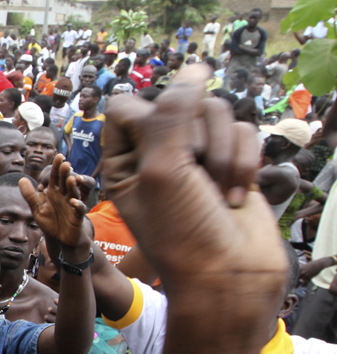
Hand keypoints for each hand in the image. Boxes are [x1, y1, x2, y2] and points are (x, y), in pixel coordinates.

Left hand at [20, 154, 87, 249]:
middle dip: (66, 173)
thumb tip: (21, 179)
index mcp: (55, 192)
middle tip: (66, 164)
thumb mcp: (37, 209)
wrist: (60, 239)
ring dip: (73, 186)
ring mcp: (73, 205)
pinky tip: (73, 201)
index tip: (58, 156)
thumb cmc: (50, 222)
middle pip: (66, 182)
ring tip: (71, 178)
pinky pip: (80, 209)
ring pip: (74, 193)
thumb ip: (30, 195)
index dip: (57, 167)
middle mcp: (65, 196)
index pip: (56, 177)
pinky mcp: (78, 217)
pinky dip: (78, 205)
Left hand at [101, 64, 285, 334]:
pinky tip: (234, 196)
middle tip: (192, 180)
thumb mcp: (163, 168)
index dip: (147, 120)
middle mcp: (156, 156)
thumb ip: (173, 112)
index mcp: (121, 161)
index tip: (160, 155)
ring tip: (216, 191)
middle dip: (192, 139)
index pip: (125, 107)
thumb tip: (196, 69)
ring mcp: (195, 159)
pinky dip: (242, 162)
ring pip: (215, 113)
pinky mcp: (230, 163)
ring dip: (221, 152)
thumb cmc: (184, 230)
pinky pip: (243, 132)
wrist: (228, 274)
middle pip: (178, 103)